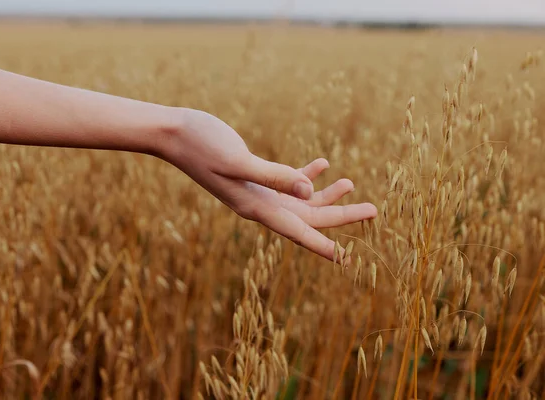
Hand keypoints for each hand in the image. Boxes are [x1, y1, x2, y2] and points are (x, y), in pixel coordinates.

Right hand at [164, 109, 377, 262]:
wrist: (175, 135)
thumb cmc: (202, 145)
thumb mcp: (239, 161)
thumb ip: (275, 176)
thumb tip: (310, 192)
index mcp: (256, 207)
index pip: (299, 232)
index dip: (326, 246)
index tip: (351, 260)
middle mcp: (260, 205)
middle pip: (309, 217)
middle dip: (341, 215)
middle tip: (374, 210)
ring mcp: (257, 192)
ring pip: (300, 200)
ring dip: (326, 194)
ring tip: (351, 184)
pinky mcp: (254, 175)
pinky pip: (286, 180)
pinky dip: (306, 174)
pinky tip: (322, 163)